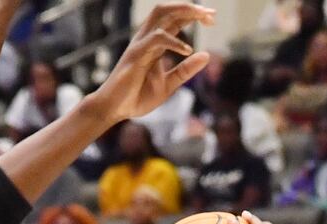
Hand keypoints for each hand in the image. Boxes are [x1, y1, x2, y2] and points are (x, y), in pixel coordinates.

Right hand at [92, 3, 214, 124]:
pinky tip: (188, 50)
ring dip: (183, 11)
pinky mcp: (135, 54)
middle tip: (211, 14)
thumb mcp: (168, 85)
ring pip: (160, 14)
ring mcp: (140, 44)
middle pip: (168, 9)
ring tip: (202, 17)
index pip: (176, 20)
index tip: (212, 19)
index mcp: (156, 44)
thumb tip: (206, 56)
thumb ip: (185, 70)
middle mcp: (147, 38)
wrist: (114, 109)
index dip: (194, 15)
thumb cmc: (137, 97)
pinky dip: (174, 41)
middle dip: (190, 7)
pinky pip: (156, 38)